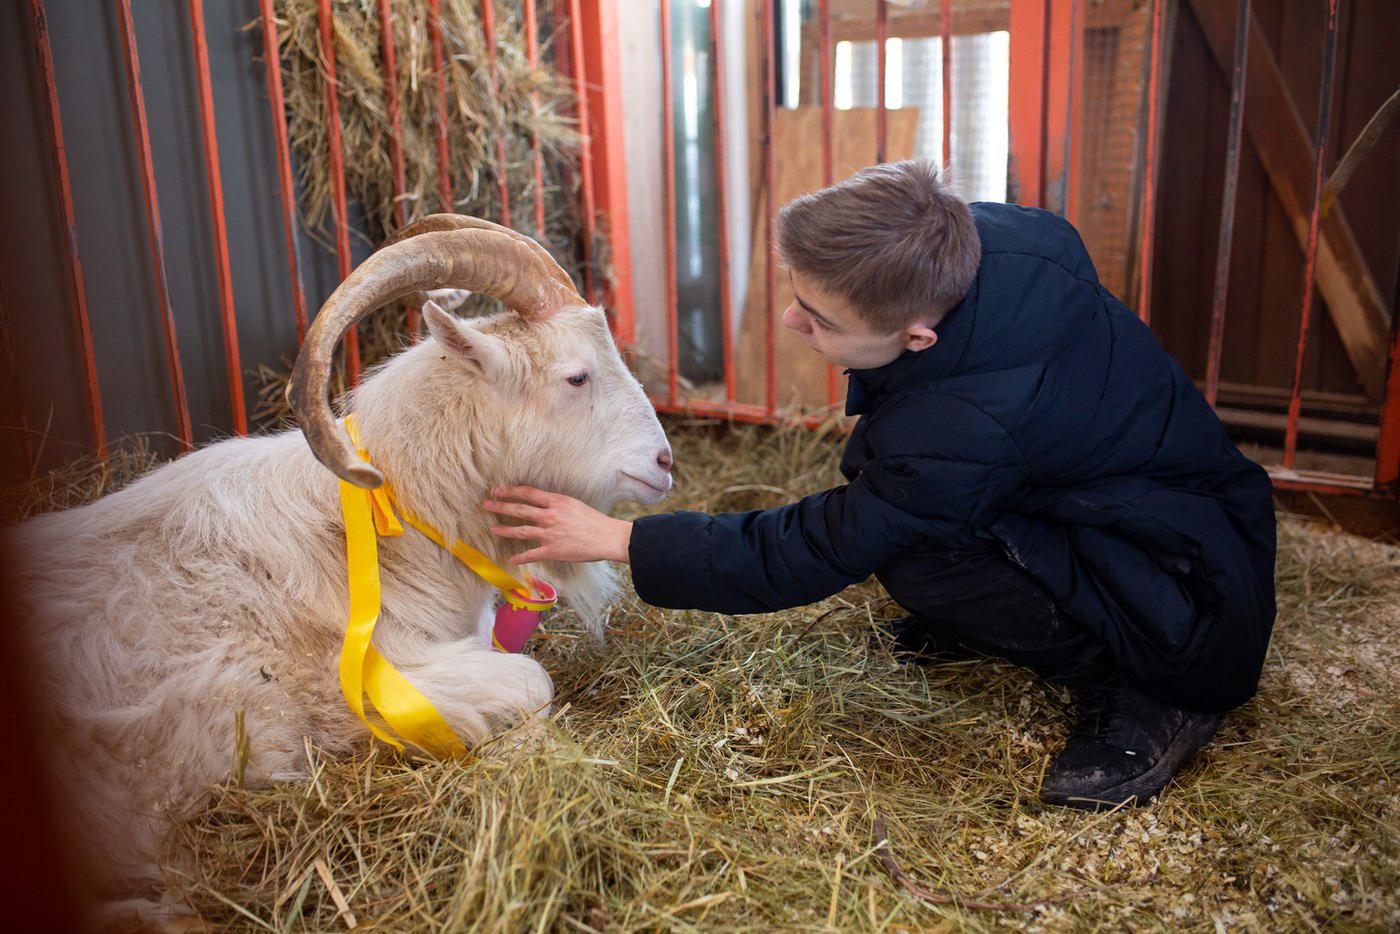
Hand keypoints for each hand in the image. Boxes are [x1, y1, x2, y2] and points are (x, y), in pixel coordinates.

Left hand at [484, 486, 632, 564]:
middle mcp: (549, 516)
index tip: (498, 490)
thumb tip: (541, 503)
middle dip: (501, 507)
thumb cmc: (593, 520)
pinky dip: (519, 557)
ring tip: (493, 529)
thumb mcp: (573, 504)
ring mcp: (549, 534)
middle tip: (487, 505)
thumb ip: (556, 504)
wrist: (606, 537)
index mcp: (556, 502)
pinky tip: (510, 559)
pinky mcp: (552, 551)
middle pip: (519, 510)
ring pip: (520, 531)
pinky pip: (531, 554)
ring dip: (504, 530)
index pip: (527, 493)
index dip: (510, 491)